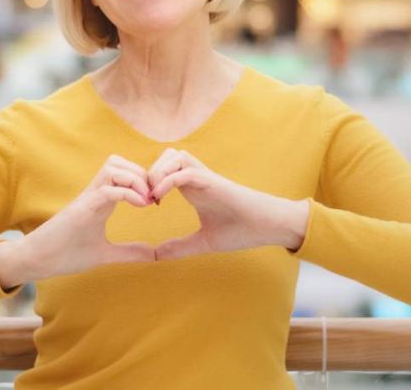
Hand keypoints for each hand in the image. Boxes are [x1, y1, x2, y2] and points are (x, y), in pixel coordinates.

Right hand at [15, 155, 156, 282]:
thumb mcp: (105, 254)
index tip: (156, 200)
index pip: (122, 171)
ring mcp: (87, 199)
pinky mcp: (81, 209)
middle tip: (154, 196)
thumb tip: (154, 254)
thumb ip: (129, 252)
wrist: (37, 261)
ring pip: (112, 167)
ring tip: (146, 199)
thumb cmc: (66, 254)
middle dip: (141, 173)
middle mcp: (94, 193)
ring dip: (134, 178)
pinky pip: (107, 190)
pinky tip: (141, 206)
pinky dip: (127, 192)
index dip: (143, 179)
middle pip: (118, 161)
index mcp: (100, 200)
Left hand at [148, 148, 307, 259]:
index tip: (142, 204)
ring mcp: (206, 178)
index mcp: (193, 188)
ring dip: (158, 173)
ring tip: (153, 197)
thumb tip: (157, 255)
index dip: (149, 181)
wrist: (268, 226)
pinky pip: (185, 171)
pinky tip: (160, 199)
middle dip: (149, 173)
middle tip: (144, 198)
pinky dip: (168, 180)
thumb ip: (181, 246)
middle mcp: (197, 178)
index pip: (164, 169)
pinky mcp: (213, 182)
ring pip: (174, 156)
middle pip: (166, 155)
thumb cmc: (242, 230)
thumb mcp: (204, 241)